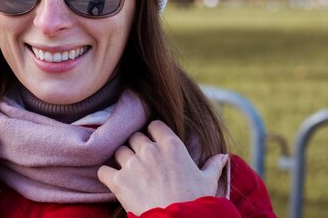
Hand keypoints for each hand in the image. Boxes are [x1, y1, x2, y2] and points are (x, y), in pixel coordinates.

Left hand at [97, 120, 227, 215]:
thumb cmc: (196, 202)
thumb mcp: (208, 182)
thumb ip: (213, 166)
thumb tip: (223, 156)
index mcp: (172, 145)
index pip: (154, 126)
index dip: (153, 135)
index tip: (155, 144)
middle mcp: (150, 150)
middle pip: (135, 137)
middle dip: (137, 148)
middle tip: (142, 162)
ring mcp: (133, 164)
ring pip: (119, 151)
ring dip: (122, 161)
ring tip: (130, 174)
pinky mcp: (119, 180)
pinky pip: (104, 170)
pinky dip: (106, 175)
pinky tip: (113, 181)